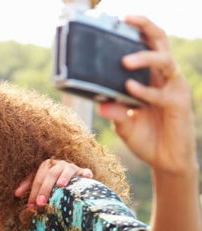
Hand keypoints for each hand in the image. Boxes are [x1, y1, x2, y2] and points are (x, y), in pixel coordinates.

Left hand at [14, 159, 92, 206]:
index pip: (37, 177)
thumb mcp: (38, 181)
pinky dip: (86, 173)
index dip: (33, 191)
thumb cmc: (49, 181)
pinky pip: (84, 171)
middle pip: (50, 174)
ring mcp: (71, 167)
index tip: (30, 206)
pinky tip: (87, 176)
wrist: (70, 176)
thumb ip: (28, 185)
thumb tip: (16, 194)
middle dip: (44, 189)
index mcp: (46, 165)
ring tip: (60, 185)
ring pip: (66, 170)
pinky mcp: (82, 171)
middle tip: (40, 203)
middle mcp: (58, 164)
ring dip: (64, 176)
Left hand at [97, 16, 196, 175]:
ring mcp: (173, 89)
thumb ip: (114, 112)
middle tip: (128, 19)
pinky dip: (144, 90)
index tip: (121, 20)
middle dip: (146, 28)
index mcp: (152, 78)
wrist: (165, 161)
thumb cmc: (146, 139)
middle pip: (160, 43)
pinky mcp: (178, 104)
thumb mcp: (123, 125)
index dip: (138, 31)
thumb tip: (100, 102)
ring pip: (165, 61)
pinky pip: (162, 92)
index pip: (148, 46)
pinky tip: (129, 90)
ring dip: (144, 58)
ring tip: (124, 61)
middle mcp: (164, 78)